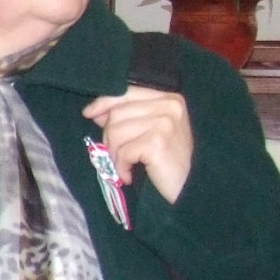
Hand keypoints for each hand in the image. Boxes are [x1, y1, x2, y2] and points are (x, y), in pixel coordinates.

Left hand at [82, 88, 193, 204]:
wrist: (191, 188)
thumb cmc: (168, 161)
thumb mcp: (150, 132)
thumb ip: (127, 117)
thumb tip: (95, 111)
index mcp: (169, 98)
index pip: (127, 91)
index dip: (105, 102)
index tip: (89, 113)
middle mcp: (170, 106)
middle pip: (117, 113)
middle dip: (110, 137)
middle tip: (119, 156)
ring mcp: (165, 123)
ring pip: (116, 132)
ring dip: (115, 154)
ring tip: (126, 166)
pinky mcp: (158, 142)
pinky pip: (124, 151)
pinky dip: (122, 167)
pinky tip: (129, 175)